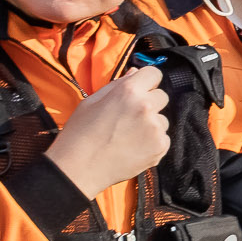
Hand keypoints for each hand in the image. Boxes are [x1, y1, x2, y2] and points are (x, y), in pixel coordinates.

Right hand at [45, 64, 169, 195]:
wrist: (78, 168)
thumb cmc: (79, 133)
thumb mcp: (92, 101)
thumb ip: (117, 85)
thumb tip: (135, 72)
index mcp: (128, 91)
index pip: (154, 73)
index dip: (147, 81)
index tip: (141, 89)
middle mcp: (146, 106)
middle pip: (162, 96)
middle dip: (150, 102)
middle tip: (130, 116)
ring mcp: (155, 128)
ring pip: (162, 119)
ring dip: (151, 124)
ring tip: (128, 136)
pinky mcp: (160, 147)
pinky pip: (164, 138)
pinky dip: (153, 142)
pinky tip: (133, 147)